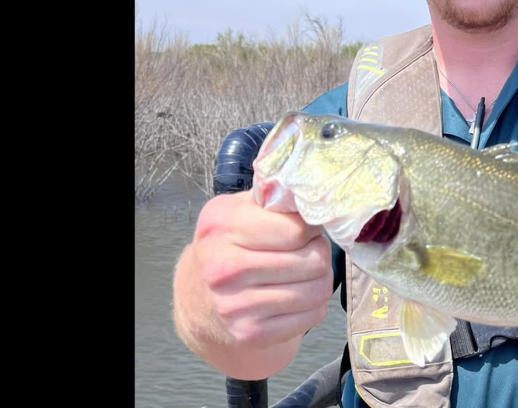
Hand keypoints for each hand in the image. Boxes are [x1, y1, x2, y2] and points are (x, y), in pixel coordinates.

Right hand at [172, 190, 333, 370]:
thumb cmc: (227, 244)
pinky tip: (295, 294)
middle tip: (306, 250)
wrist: (198, 297)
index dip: (311, 227)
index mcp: (222, 227)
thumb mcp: (239, 209)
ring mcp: (236, 306)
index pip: (297, 230)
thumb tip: (310, 183)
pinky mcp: (250, 333)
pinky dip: (312, 304)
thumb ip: (272, 194)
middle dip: (318, 252)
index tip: (305, 228)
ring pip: (317, 290)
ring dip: (319, 278)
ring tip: (303, 271)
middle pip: (313, 261)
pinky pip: (311, 316)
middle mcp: (224, 269)